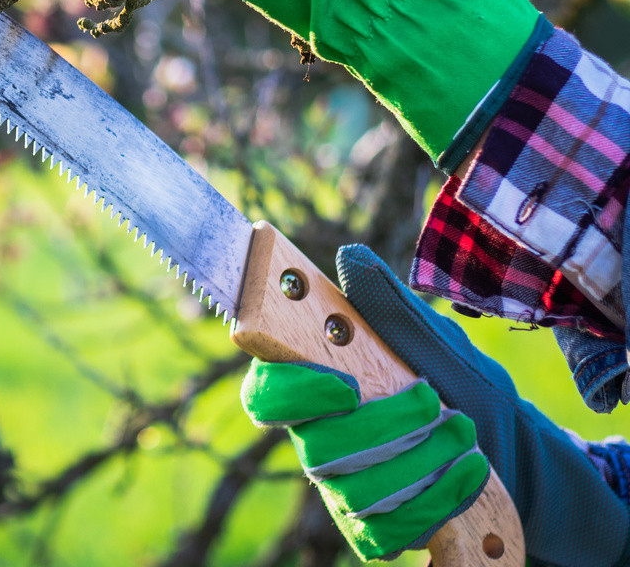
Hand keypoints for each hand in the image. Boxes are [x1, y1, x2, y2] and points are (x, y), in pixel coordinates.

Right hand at [241, 245, 629, 565]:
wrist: (522, 460)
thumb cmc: (468, 392)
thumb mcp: (440, 344)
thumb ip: (391, 308)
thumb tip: (349, 257)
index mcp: (323, 390)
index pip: (267, 394)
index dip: (292, 392)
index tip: (345, 386)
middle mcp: (321, 443)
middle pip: (318, 448)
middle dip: (389, 426)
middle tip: (436, 402)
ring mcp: (345, 492)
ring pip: (356, 491)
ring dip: (424, 461)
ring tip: (467, 436)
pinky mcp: (374, 532)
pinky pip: (384, 532)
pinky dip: (436, 501)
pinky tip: (468, 475)